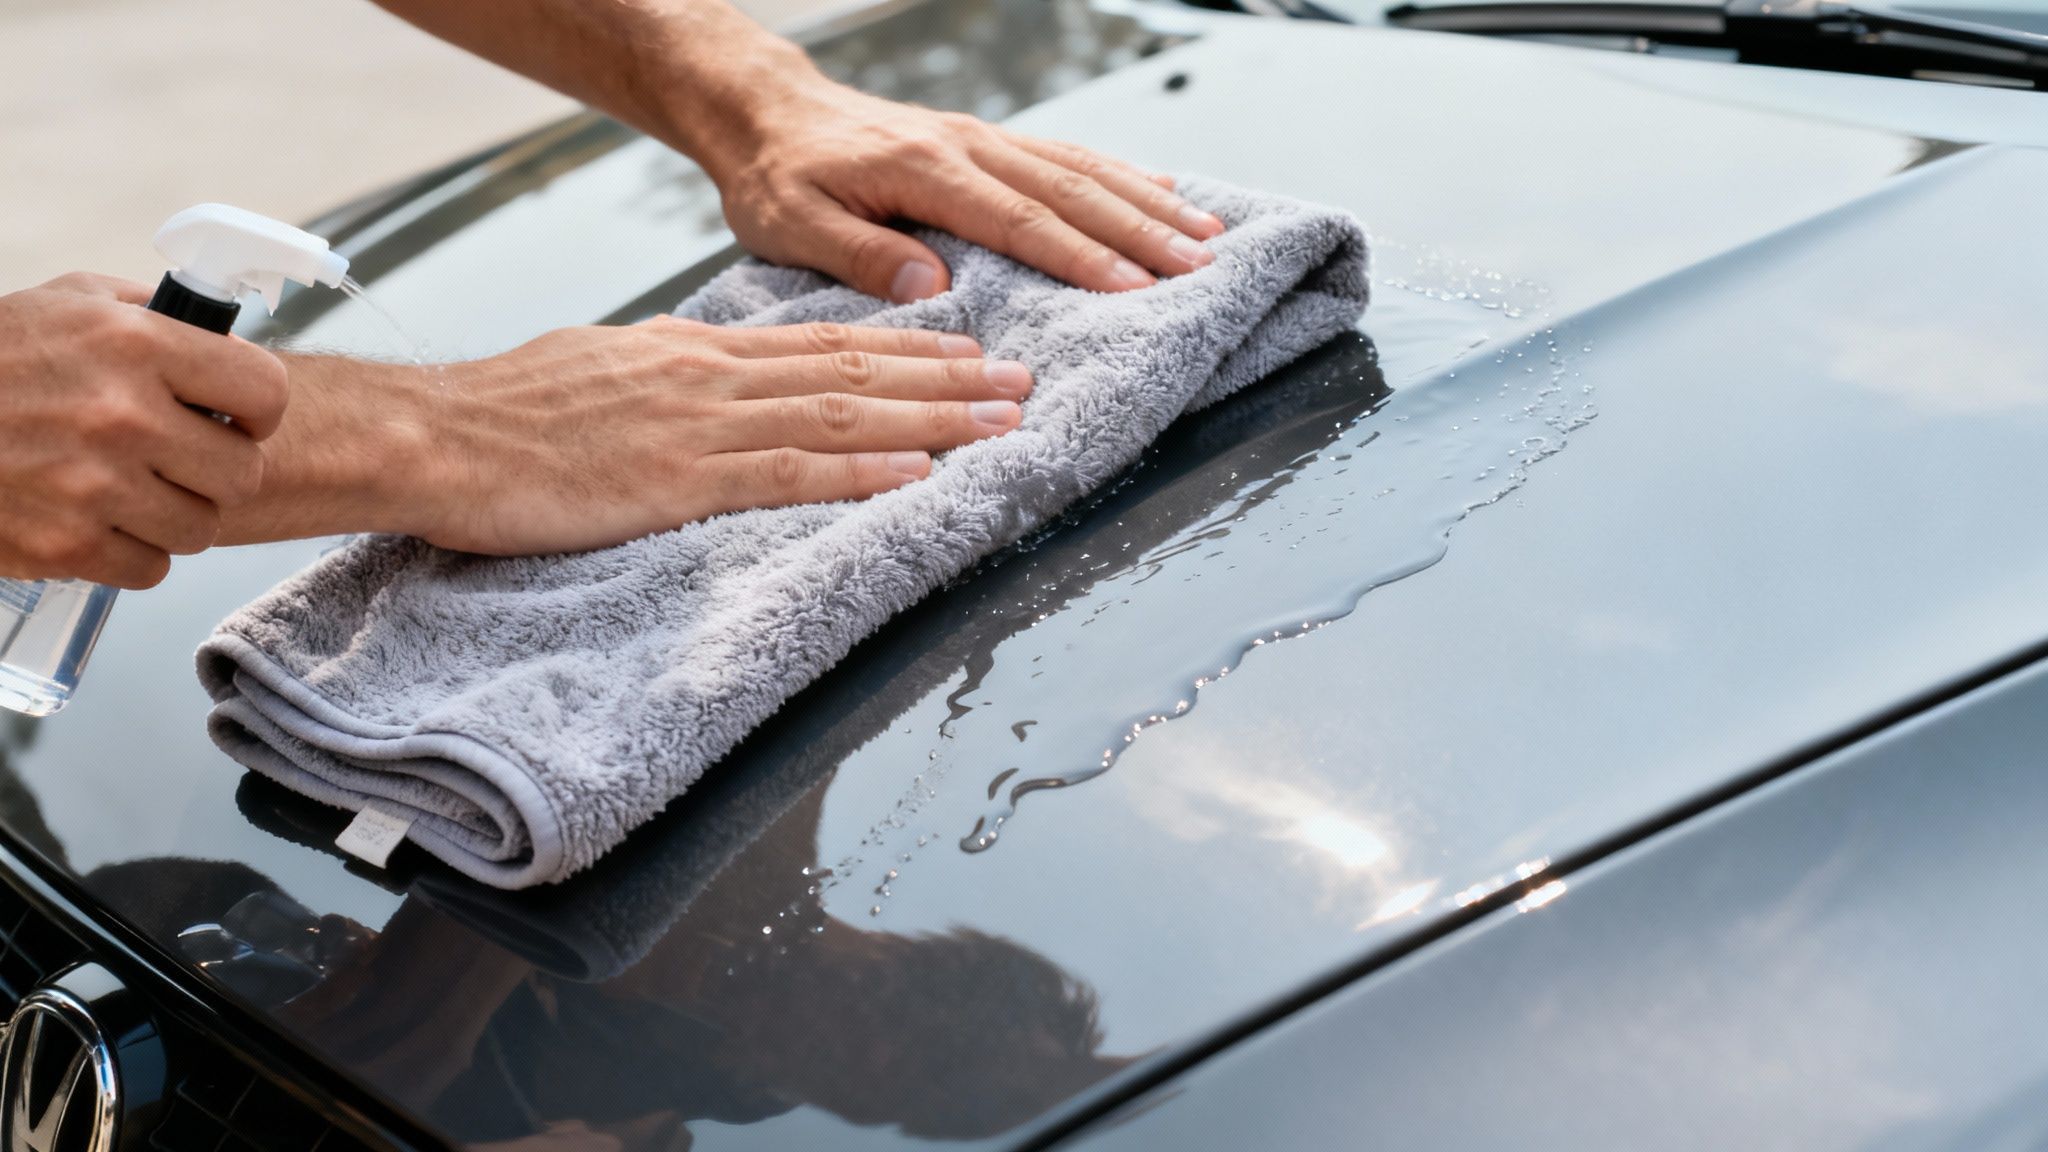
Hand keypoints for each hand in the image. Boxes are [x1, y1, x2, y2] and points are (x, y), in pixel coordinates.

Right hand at [0, 275, 286, 588]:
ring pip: (202, 527)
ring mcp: (94, 486)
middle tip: (178, 460)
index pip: (265, 391)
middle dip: (217, 468)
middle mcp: (122, 414)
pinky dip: (131, 552)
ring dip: (175, 514)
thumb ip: (152, 314)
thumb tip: (223, 333)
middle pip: (244, 472)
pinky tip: (99, 520)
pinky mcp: (66, 546)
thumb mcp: (68, 305)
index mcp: (135, 344)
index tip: (236, 417)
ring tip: (132, 489)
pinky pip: (152, 568)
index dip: (256, 410)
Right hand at [401, 319, 1029, 554]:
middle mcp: (713, 376)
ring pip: (842, 414)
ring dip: (931, 420)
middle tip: (1021, 383)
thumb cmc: (508, 414)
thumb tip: (715, 382)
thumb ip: (672, 376)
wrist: (438, 436)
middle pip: (854, 372)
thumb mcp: (603, 369)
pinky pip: (788, 473)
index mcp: (695, 352)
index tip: (967, 351)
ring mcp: (701, 426)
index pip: (823, 344)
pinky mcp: (679, 480)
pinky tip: (913, 473)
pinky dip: (859, 471)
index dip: (907, 348)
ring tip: (1001, 424)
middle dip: (948, 379)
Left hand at [698, 77, 1226, 301]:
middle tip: (1200, 264)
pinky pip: (1068, 157)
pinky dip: (1122, 177)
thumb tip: (928, 285)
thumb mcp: (788, 223)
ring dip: (1148, 202)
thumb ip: (855, 254)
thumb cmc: (776, 176)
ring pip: (1081, 167)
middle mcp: (966, 144)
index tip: (1134, 287)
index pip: (1017, 219)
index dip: (1079, 256)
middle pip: (1070, 189)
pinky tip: (1166, 194)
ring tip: (1208, 234)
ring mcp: (983, 138)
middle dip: (1141, 229)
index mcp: (923, 168)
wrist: (766, 112)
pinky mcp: (987, 143)